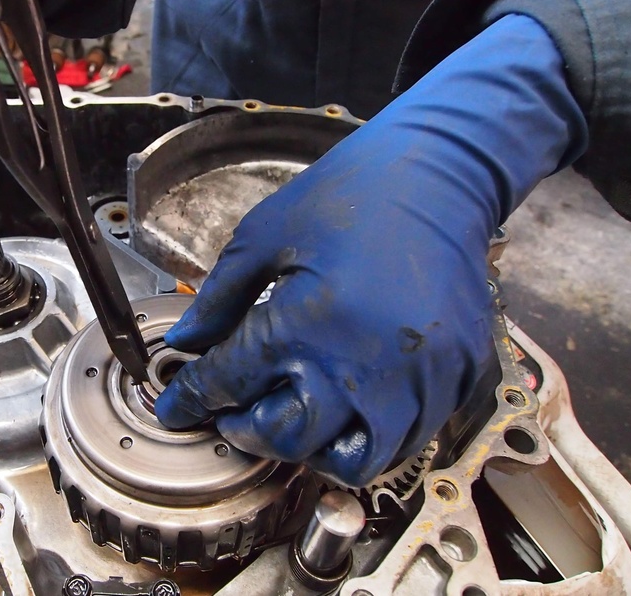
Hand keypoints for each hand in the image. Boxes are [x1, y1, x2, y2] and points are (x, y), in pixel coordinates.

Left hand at [154, 14, 587, 486]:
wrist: (443, 171)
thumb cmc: (356, 190)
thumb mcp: (267, 232)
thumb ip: (221, 296)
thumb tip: (187, 341)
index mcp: (310, 321)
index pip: (232, 382)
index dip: (193, 399)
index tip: (176, 408)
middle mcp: (365, 362)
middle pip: (290, 437)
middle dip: (249, 431)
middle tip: (231, 415)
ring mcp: (417, 378)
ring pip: (354, 459)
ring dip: (312, 449)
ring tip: (291, 418)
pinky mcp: (454, 378)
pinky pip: (408, 440)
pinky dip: (368, 438)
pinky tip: (345, 408)